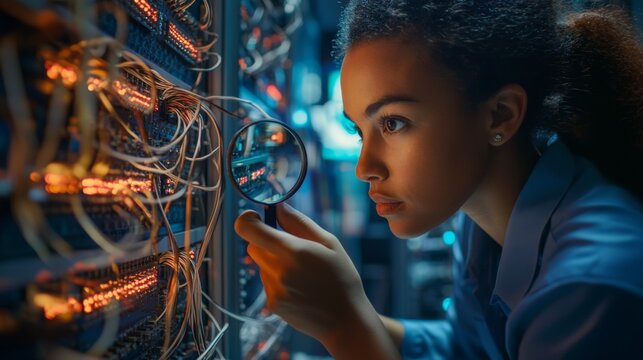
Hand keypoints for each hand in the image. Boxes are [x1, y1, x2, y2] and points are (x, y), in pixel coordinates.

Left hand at [234, 203, 398, 358]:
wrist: (346, 320)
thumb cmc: (341, 278)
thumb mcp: (329, 243)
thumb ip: (299, 222)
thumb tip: (279, 206)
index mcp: (293, 251)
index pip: (248, 229)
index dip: (248, 220)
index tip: (257, 218)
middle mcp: (278, 271)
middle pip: (252, 245)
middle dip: (266, 241)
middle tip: (290, 247)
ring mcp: (273, 290)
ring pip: (261, 264)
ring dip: (273, 262)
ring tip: (302, 272)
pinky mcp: (272, 304)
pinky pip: (267, 282)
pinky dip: (277, 279)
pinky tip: (299, 287)